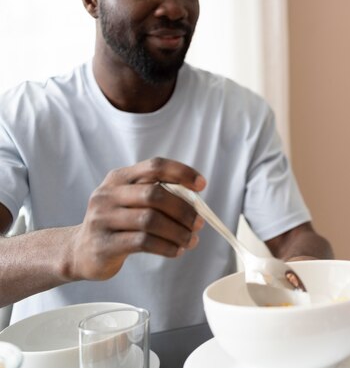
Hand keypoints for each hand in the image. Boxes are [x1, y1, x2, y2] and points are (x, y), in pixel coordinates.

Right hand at [66, 157, 205, 280]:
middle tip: (199, 223)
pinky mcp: (104, 244)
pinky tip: (176, 250)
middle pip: (155, 194)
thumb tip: (196, 203)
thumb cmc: (116, 223)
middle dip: (183, 209)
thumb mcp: (131, 202)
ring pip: (150, 220)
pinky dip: (166, 246)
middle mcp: (108, 194)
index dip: (181, 173)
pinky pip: (143, 242)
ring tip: (190, 240)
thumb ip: (158, 196)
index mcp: (119, 178)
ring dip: (177, 231)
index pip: (154, 166)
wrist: (79, 251)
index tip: (202, 185)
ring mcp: (103, 219)